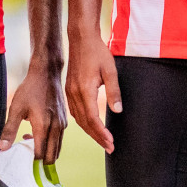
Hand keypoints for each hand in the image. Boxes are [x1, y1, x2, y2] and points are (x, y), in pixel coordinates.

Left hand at [0, 61, 66, 163]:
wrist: (47, 74)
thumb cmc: (30, 89)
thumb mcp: (16, 108)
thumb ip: (9, 130)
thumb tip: (3, 148)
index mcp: (43, 127)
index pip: (40, 154)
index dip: (33, 163)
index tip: (24, 166)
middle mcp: (56, 128)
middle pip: (52, 155)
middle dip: (41, 161)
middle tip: (28, 160)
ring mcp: (62, 124)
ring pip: (57, 148)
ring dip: (45, 151)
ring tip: (29, 142)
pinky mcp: (64, 120)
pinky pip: (59, 138)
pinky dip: (50, 142)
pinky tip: (37, 133)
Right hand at [65, 35, 120, 152]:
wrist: (81, 38)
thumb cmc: (98, 52)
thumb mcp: (110, 71)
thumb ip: (114, 92)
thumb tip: (117, 111)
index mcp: (84, 90)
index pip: (93, 119)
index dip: (102, 133)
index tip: (111, 143)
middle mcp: (74, 93)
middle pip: (85, 123)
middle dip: (97, 137)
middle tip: (109, 148)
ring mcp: (69, 92)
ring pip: (78, 119)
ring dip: (90, 131)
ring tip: (102, 140)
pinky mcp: (68, 89)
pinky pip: (74, 111)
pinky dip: (83, 122)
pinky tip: (90, 125)